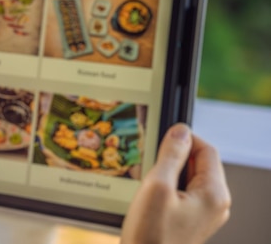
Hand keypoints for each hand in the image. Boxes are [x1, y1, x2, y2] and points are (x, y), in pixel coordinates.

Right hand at [121, 124, 230, 243]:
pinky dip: (166, 187)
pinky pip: (182, 192)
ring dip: (167, 173)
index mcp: (215, 194)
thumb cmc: (150, 235)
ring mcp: (204, 214)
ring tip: (148, 185)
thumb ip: (171, 155)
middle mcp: (215, 204)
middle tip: (150, 165)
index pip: (206, 149)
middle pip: (198, 163)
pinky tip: (149, 197)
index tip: (160, 139)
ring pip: (188, 177)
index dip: (183, 139)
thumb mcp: (157, 186)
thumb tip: (181, 131)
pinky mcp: (190, 220)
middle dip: (173, 158)